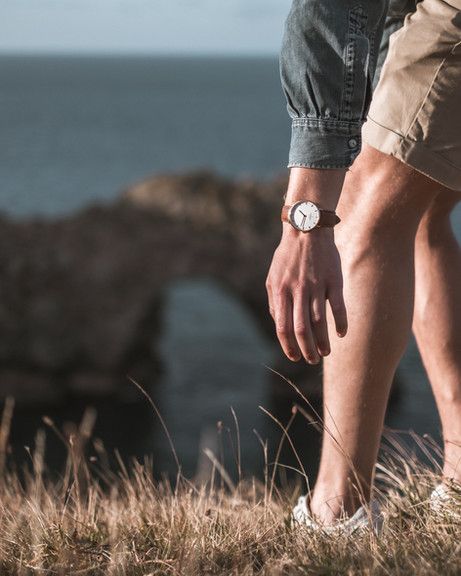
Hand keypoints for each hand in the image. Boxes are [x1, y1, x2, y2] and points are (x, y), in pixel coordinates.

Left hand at [266, 222, 347, 363]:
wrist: (306, 230)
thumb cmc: (287, 258)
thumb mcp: (272, 279)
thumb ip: (274, 303)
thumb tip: (279, 326)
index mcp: (281, 292)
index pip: (283, 327)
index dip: (288, 346)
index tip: (294, 357)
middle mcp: (298, 291)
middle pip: (302, 329)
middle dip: (306, 349)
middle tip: (311, 360)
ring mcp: (316, 286)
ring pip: (319, 321)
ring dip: (323, 341)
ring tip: (325, 353)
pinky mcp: (333, 280)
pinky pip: (337, 306)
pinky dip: (340, 323)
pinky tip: (341, 334)